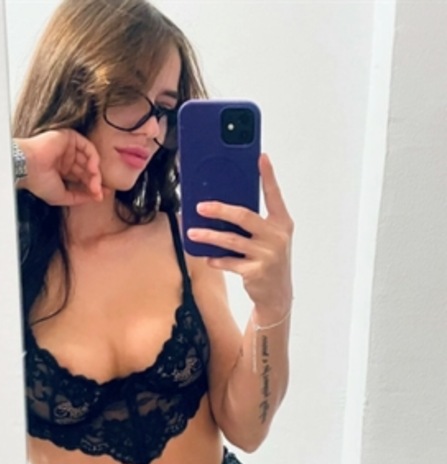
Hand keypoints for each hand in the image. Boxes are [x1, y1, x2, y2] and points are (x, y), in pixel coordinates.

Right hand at [15, 129, 102, 204]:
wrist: (26, 167)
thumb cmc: (38, 182)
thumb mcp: (62, 196)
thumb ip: (79, 197)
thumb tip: (96, 197)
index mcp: (62, 171)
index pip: (83, 178)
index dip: (93, 188)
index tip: (100, 196)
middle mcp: (66, 159)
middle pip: (88, 170)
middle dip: (95, 182)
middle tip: (98, 192)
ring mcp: (68, 148)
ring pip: (89, 159)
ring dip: (95, 173)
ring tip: (95, 184)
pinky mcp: (69, 138)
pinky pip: (88, 147)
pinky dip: (94, 159)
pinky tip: (93, 170)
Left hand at [186, 153, 293, 319]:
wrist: (277, 294)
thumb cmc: (269, 260)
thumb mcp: (269, 238)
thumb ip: (254, 222)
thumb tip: (224, 206)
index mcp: (282, 223)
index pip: (274, 195)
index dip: (268, 176)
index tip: (261, 157)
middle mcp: (277, 236)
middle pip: (244, 216)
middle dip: (220, 209)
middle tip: (201, 206)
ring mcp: (267, 255)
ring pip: (231, 240)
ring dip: (209, 236)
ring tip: (193, 232)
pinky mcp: (255, 271)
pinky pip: (230, 261)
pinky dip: (216, 259)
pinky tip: (207, 257)